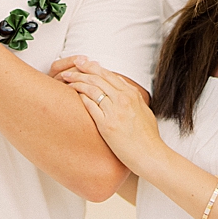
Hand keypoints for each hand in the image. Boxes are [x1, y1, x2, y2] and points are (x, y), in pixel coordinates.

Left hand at [54, 57, 165, 175]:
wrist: (150, 155)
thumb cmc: (148, 137)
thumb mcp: (144, 110)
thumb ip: (132, 96)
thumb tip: (122, 86)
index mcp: (132, 95)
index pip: (108, 74)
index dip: (93, 67)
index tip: (82, 63)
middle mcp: (123, 100)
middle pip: (98, 79)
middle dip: (81, 71)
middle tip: (68, 69)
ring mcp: (115, 112)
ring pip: (92, 90)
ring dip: (77, 82)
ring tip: (67, 80)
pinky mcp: (107, 125)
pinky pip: (90, 106)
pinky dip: (81, 98)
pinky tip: (74, 96)